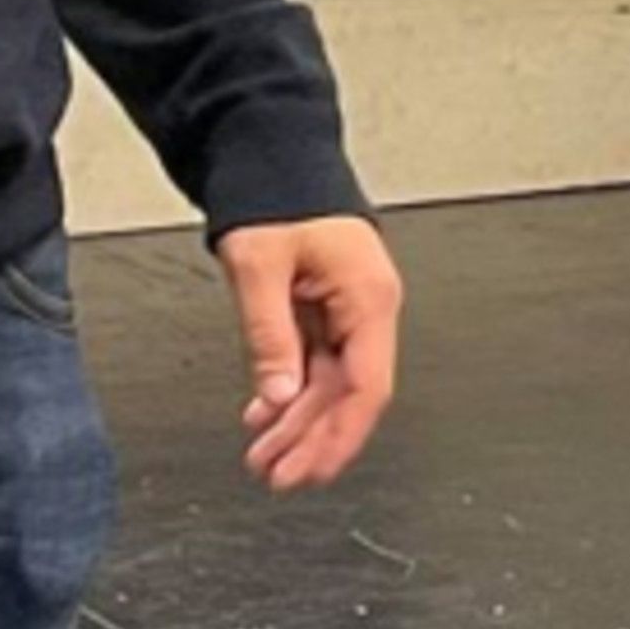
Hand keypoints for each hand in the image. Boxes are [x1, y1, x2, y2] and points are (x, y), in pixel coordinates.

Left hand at [218, 214, 402, 491]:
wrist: (272, 152)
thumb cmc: (277, 194)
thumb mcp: (260, 265)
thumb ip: (269, 335)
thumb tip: (277, 397)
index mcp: (369, 298)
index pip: (365, 387)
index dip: (338, 436)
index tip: (309, 470)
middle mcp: (368, 308)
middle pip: (348, 394)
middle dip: (312, 439)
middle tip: (277, 476)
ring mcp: (348, 308)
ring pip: (330, 383)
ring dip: (297, 421)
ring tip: (264, 456)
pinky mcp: (326, 305)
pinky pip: (314, 361)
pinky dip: (289, 391)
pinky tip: (264, 414)